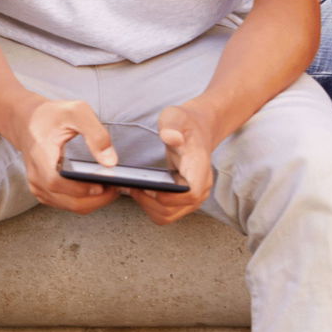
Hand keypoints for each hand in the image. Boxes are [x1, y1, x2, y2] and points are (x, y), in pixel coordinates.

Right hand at [9, 97, 119, 214]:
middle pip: (69, 201)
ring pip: (71, 206)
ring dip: (94, 202)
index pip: (56, 182)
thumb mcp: (76, 111)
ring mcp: (38, 185)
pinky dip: (85, 201)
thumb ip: (96, 134)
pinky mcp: (43, 191)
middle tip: (117, 187)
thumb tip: (110, 162)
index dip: (80, 189)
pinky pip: (67, 204)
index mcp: (40, 155)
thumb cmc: (51, 116)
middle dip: (97, 199)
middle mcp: (36, 175)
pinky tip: (96, 189)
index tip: (102, 185)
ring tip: (110, 187)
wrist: (27, 120)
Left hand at [132, 103, 217, 224]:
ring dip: (148, 207)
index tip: (148, 188)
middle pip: (176, 209)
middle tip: (131, 186)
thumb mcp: (176, 117)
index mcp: (199, 167)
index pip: (191, 194)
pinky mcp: (184, 198)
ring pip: (169, 215)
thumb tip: (171, 137)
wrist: (196, 130)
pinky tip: (139, 192)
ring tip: (133, 189)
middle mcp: (200, 186)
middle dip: (150, 202)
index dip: (169, 196)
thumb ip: (172, 126)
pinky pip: (166, 212)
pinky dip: (150, 207)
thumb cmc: (184, 124)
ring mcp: (193, 195)